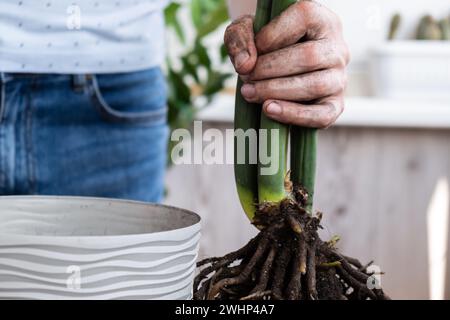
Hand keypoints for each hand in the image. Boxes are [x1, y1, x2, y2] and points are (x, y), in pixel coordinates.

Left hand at [224, 1, 349, 128]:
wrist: (277, 70)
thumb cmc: (265, 45)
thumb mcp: (247, 30)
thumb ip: (240, 37)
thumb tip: (245, 65)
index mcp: (321, 20)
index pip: (304, 17)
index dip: (270, 36)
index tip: (251, 51)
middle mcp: (337, 48)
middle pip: (308, 56)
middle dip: (269, 69)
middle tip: (245, 77)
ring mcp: (339, 78)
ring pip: (314, 85)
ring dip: (276, 90)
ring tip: (249, 93)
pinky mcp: (335, 105)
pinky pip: (323, 115)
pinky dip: (294, 115)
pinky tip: (269, 109)